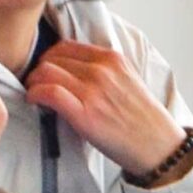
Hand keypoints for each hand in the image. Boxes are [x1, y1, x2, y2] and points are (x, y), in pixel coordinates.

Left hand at [25, 40, 185, 178]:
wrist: (158, 147)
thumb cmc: (144, 121)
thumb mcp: (128, 80)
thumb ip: (105, 71)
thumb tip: (77, 73)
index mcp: (112, 58)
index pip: (67, 46)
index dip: (50, 57)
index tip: (46, 70)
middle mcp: (101, 70)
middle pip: (53, 57)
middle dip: (39, 69)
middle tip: (36, 83)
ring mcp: (92, 90)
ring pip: (47, 71)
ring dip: (34, 81)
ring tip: (34, 92)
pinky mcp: (85, 113)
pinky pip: (49, 92)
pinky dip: (35, 94)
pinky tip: (34, 101)